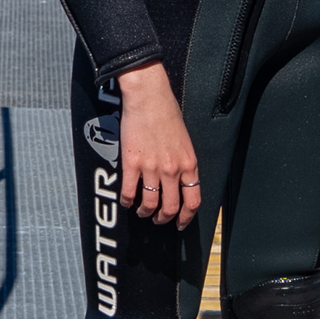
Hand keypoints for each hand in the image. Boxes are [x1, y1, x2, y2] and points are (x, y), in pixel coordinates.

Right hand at [116, 63, 200, 227]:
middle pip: (170, 207)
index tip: (180, 222)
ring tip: (142, 211)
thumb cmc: (166, 112)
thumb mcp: (184, 140)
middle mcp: (172, 169)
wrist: (148, 96)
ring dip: (145, 212)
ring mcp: (151, 168)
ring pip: (149, 204)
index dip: (186, 217)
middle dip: (163, 219)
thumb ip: (183, 162)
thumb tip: (179, 180)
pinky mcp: (132, 163)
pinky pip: (129, 192)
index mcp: (189, 164)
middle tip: (158, 219)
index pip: (193, 200)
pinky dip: (127, 201)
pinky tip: (126, 200)